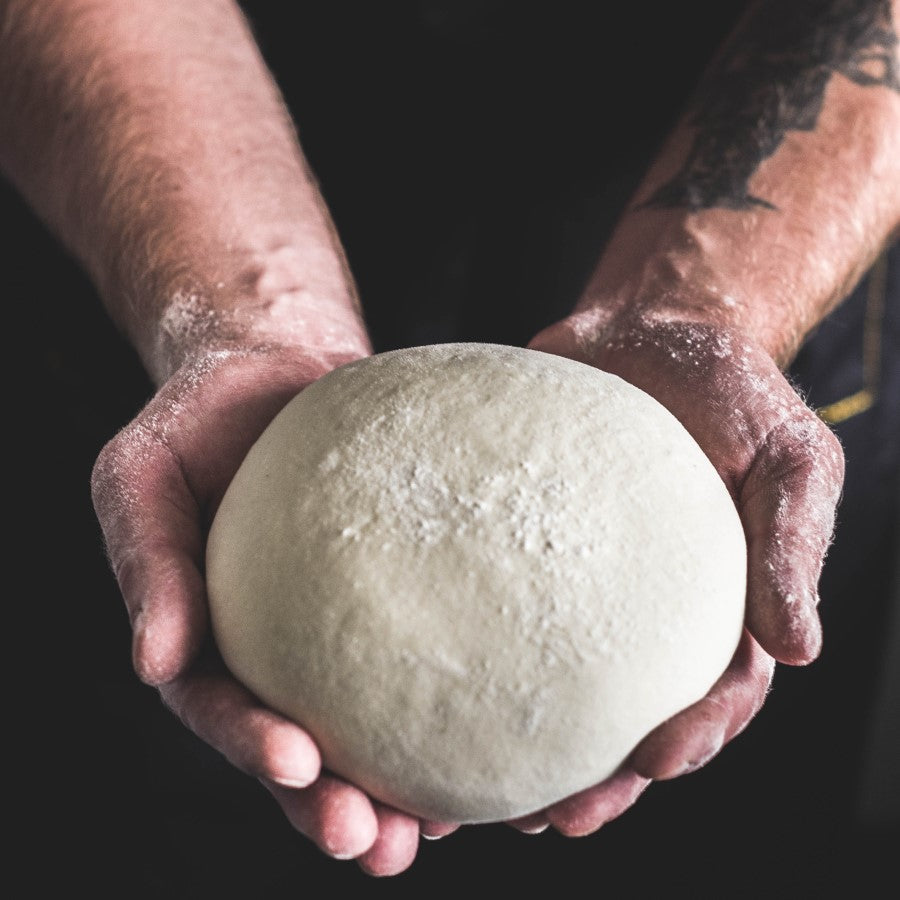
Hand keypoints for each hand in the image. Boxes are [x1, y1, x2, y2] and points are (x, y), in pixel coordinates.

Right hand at [91, 342, 442, 875]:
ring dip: (404, 784)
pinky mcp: (405, 587)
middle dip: (335, 806)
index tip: (297, 765)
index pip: (223, 709)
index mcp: (211, 634)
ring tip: (441, 824)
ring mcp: (346, 623)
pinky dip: (460, 696)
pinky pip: (431, 645)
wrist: (277, 368)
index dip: (252, 747)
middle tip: (377, 844)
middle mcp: (281, 645)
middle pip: (304, 746)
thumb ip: (145, 562)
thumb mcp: (143, 477)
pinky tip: (501, 724)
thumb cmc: (198, 420)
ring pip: (375, 720)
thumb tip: (151, 660)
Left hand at [512, 306, 843, 835]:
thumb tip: (801, 650)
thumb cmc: (729, 390)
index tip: (654, 762)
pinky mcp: (524, 549)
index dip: (691, 736)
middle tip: (556, 816)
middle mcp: (645, 609)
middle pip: (627, 714)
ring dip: (529, 746)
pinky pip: (498, 609)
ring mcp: (579, 583)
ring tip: (486, 797)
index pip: (716, 692)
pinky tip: (436, 687)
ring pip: (557, 684)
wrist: (647, 330)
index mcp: (718, 602)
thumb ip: (792, 544)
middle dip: (601, 776)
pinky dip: (475, 657)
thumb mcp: (788, 456)